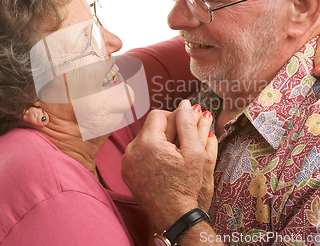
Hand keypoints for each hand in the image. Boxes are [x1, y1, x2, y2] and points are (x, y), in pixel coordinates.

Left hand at [121, 100, 216, 229]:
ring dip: (157, 142)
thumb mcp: (194, 152)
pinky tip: (162, 164)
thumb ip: (188, 124)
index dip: (173, 119)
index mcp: (148, 141)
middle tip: (181, 143)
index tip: (184, 131)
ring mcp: (126, 161)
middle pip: (149, 127)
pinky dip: (148, 154)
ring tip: (172, 155)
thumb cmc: (186, 184)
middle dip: (166, 131)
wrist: (174, 215)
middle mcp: (132, 149)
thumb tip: (185, 104)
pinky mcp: (125, 172)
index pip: (158, 114)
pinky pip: (137, 154)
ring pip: (143, 140)